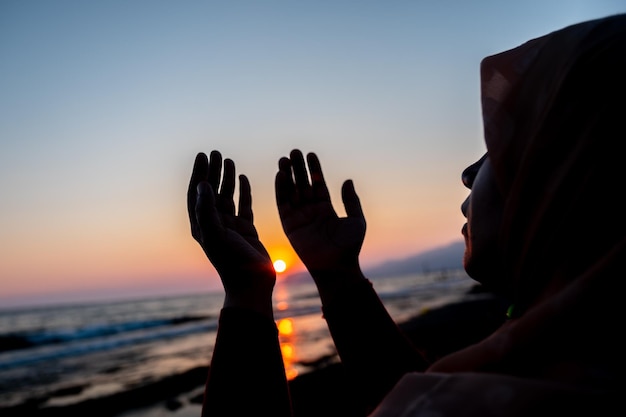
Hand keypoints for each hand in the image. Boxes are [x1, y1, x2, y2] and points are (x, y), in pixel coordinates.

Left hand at [188, 151, 274, 315]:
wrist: (251, 284)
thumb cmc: (231, 262)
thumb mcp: (216, 234)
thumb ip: (207, 209)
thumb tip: (202, 184)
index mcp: (202, 225)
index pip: (197, 193)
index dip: (198, 174)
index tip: (203, 155)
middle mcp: (214, 223)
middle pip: (211, 191)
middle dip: (212, 171)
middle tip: (216, 152)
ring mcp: (230, 226)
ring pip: (227, 196)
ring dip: (227, 178)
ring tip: (229, 160)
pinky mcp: (246, 230)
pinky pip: (243, 206)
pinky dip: (243, 192)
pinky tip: (243, 178)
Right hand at [275, 149, 365, 282]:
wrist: (337, 267)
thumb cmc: (350, 247)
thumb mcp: (356, 220)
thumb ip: (351, 200)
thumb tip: (348, 180)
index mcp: (326, 209)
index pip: (318, 184)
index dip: (314, 169)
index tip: (310, 154)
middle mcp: (311, 211)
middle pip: (302, 184)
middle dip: (298, 168)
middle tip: (294, 151)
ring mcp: (299, 217)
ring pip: (291, 192)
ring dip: (287, 175)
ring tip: (285, 159)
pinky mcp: (289, 225)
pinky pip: (283, 204)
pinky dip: (281, 190)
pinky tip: (280, 175)